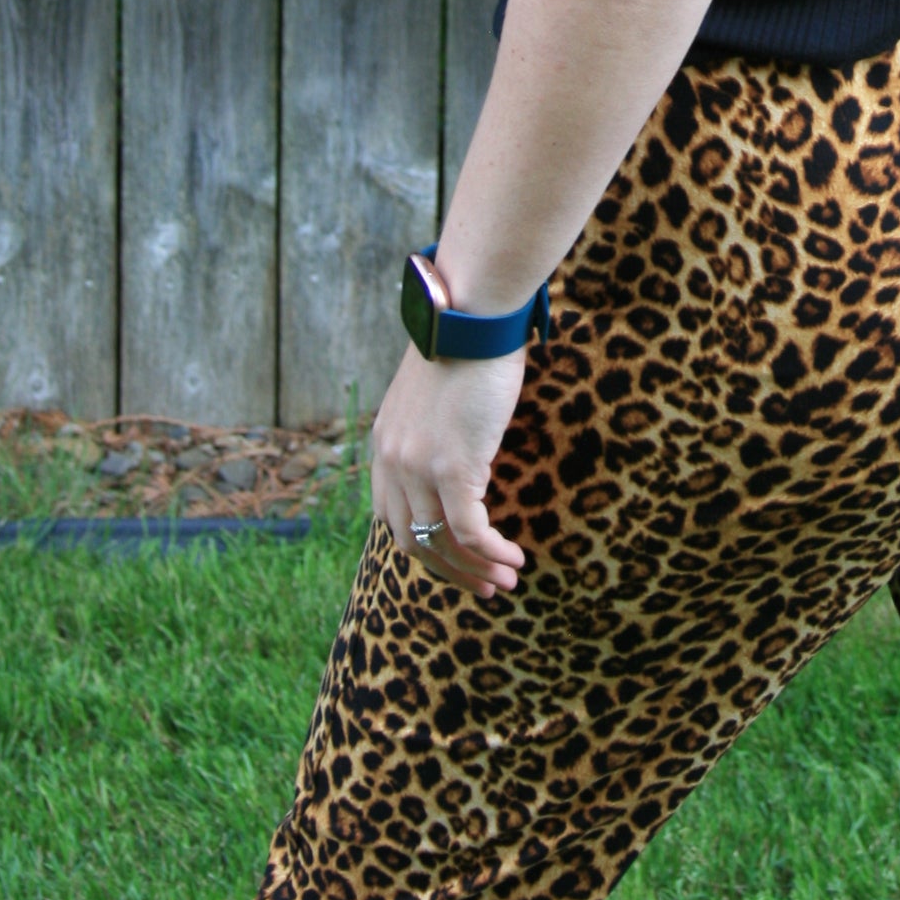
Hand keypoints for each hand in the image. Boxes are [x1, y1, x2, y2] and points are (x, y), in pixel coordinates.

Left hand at [369, 342, 529, 599]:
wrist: (472, 313)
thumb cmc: (467, 342)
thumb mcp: (437, 395)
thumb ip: (437, 430)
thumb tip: (467, 456)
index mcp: (384, 445)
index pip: (392, 518)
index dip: (423, 548)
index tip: (456, 561)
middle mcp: (392, 461)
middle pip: (410, 541)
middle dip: (448, 571)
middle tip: (483, 586)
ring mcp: (419, 467)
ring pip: (441, 543)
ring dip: (476, 570)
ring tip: (507, 581)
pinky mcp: (452, 467)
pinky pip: (470, 531)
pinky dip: (492, 552)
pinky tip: (515, 558)